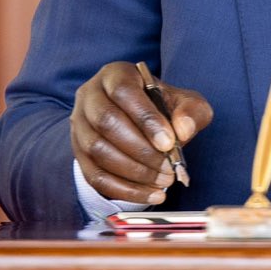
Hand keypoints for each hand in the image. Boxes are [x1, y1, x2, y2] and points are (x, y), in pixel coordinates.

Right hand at [70, 63, 212, 204]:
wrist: (142, 123)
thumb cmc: (164, 108)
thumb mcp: (185, 102)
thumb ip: (191, 111)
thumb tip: (183, 130)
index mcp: (116, 75)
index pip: (124, 91)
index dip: (146, 118)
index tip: (169, 142)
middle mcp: (90, 96)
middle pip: (106, 121)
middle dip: (141, 150)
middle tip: (168, 168)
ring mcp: (80, 125)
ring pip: (97, 150)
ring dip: (133, 172)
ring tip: (164, 181)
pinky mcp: (79, 154)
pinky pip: (95, 176)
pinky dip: (124, 190)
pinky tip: (151, 195)